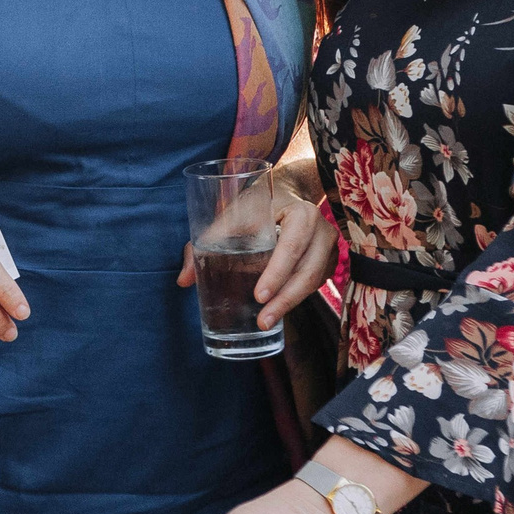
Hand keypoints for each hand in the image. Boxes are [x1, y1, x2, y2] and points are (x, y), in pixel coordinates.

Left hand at [179, 162, 338, 329]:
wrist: (288, 192)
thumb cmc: (257, 202)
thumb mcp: (233, 214)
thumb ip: (207, 242)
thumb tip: (184, 280)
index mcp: (302, 214)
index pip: (291, 246)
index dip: (276, 273)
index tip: (258, 296)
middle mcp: (322, 231)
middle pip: (307, 272)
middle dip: (284, 300)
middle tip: (262, 321)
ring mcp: (329, 248)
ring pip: (313, 282)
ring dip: (290, 304)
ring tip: (265, 321)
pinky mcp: (328, 262)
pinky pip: (315, 285)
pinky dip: (296, 298)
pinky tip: (278, 310)